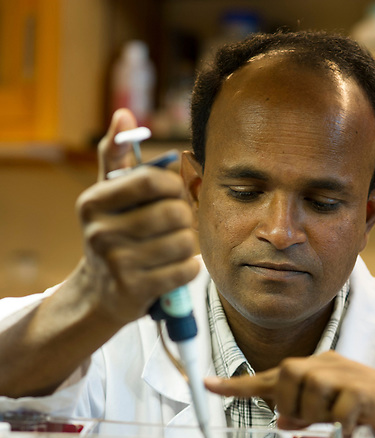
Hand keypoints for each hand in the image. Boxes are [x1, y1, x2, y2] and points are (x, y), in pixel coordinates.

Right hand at [74, 114, 199, 324]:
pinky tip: (177, 266)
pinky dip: (189, 268)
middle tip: (180, 224)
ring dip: (188, 244)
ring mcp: (117, 264)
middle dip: (185, 218)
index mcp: (94, 203)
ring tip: (176, 246)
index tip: (174, 194)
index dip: (175, 186)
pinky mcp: (135, 291)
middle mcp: (101, 232)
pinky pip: (185, 270)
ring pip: (183, 243)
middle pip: (174, 213)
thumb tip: (124, 115)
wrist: (98, 294)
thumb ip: (116, 156)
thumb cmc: (112, 234)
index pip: (153, 181)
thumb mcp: (107, 197)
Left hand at [205, 351, 374, 437]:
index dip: (239, 384)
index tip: (208, 384)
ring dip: (318, 415)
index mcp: (319, 367)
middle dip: (292, 404)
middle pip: (285, 377)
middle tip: (315, 420)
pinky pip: (336, 413)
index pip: (273, 375)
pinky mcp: (365, 394)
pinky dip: (341, 426)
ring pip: (306, 394)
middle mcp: (330, 364)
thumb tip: (282, 420)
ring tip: (342, 421)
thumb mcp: (334, 412)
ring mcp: (348, 376)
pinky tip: (356, 428)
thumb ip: (306, 412)